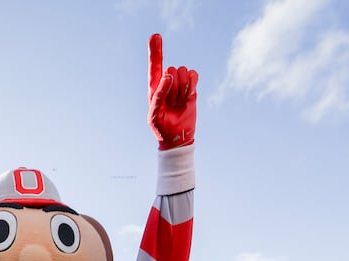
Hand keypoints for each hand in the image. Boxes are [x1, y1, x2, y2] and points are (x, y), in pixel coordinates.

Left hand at [148, 33, 197, 149]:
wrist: (177, 136)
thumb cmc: (161, 126)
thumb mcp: (156, 113)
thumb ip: (160, 93)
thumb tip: (168, 74)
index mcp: (154, 86)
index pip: (154, 66)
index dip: (155, 51)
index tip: (156, 36)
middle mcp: (167, 81)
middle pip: (171, 70)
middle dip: (173, 88)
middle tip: (171, 103)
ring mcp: (179, 83)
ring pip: (183, 71)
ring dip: (182, 88)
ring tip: (178, 102)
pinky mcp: (191, 87)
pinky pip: (194, 75)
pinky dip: (192, 84)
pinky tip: (188, 96)